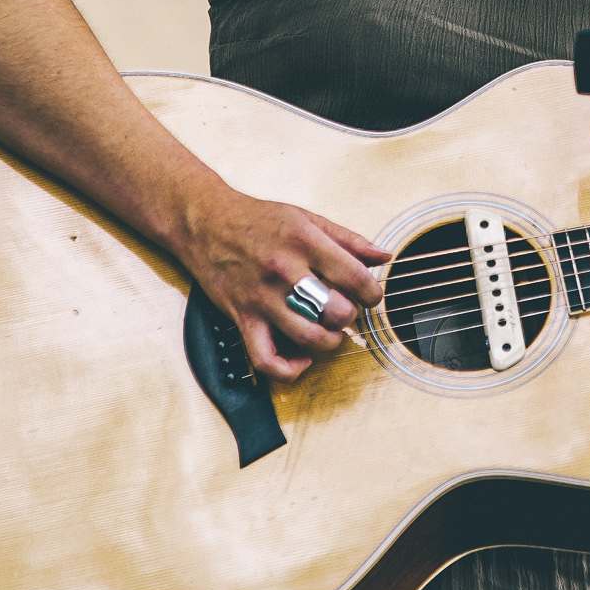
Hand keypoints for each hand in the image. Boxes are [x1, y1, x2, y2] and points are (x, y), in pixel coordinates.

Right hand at [177, 187, 390, 381]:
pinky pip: (266, 359)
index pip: (354, 277)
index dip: (373, 293)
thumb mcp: (308, 218)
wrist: (206, 223)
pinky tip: (302, 359)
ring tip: (329, 330)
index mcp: (304, 242)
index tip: (371, 295)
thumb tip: (384, 256)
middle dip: (350, 315)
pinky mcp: (242, 319)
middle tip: (346, 309)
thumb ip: (349, 239)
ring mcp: (262, 298)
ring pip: (309, 337)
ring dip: (329, 340)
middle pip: (335, 311)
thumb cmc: (258, 220)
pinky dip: (289, 370)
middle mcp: (283, 271)